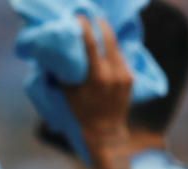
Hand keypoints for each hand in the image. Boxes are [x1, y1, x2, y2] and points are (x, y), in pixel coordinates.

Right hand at [64, 16, 132, 141]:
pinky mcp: (131, 79)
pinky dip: (115, 52)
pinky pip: (122, 59)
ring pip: (117, 48)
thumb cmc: (82, 113)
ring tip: (100, 30)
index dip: (84, 27)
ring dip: (109, 37)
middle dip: (100, 25)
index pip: (90, 43)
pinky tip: (109, 49)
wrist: (106, 131)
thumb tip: (57, 56)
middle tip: (93, 18)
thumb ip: (64, 73)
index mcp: (96, 76)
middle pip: (108, 39)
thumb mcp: (69, 93)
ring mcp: (124, 76)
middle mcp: (113, 73)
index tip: (79, 18)